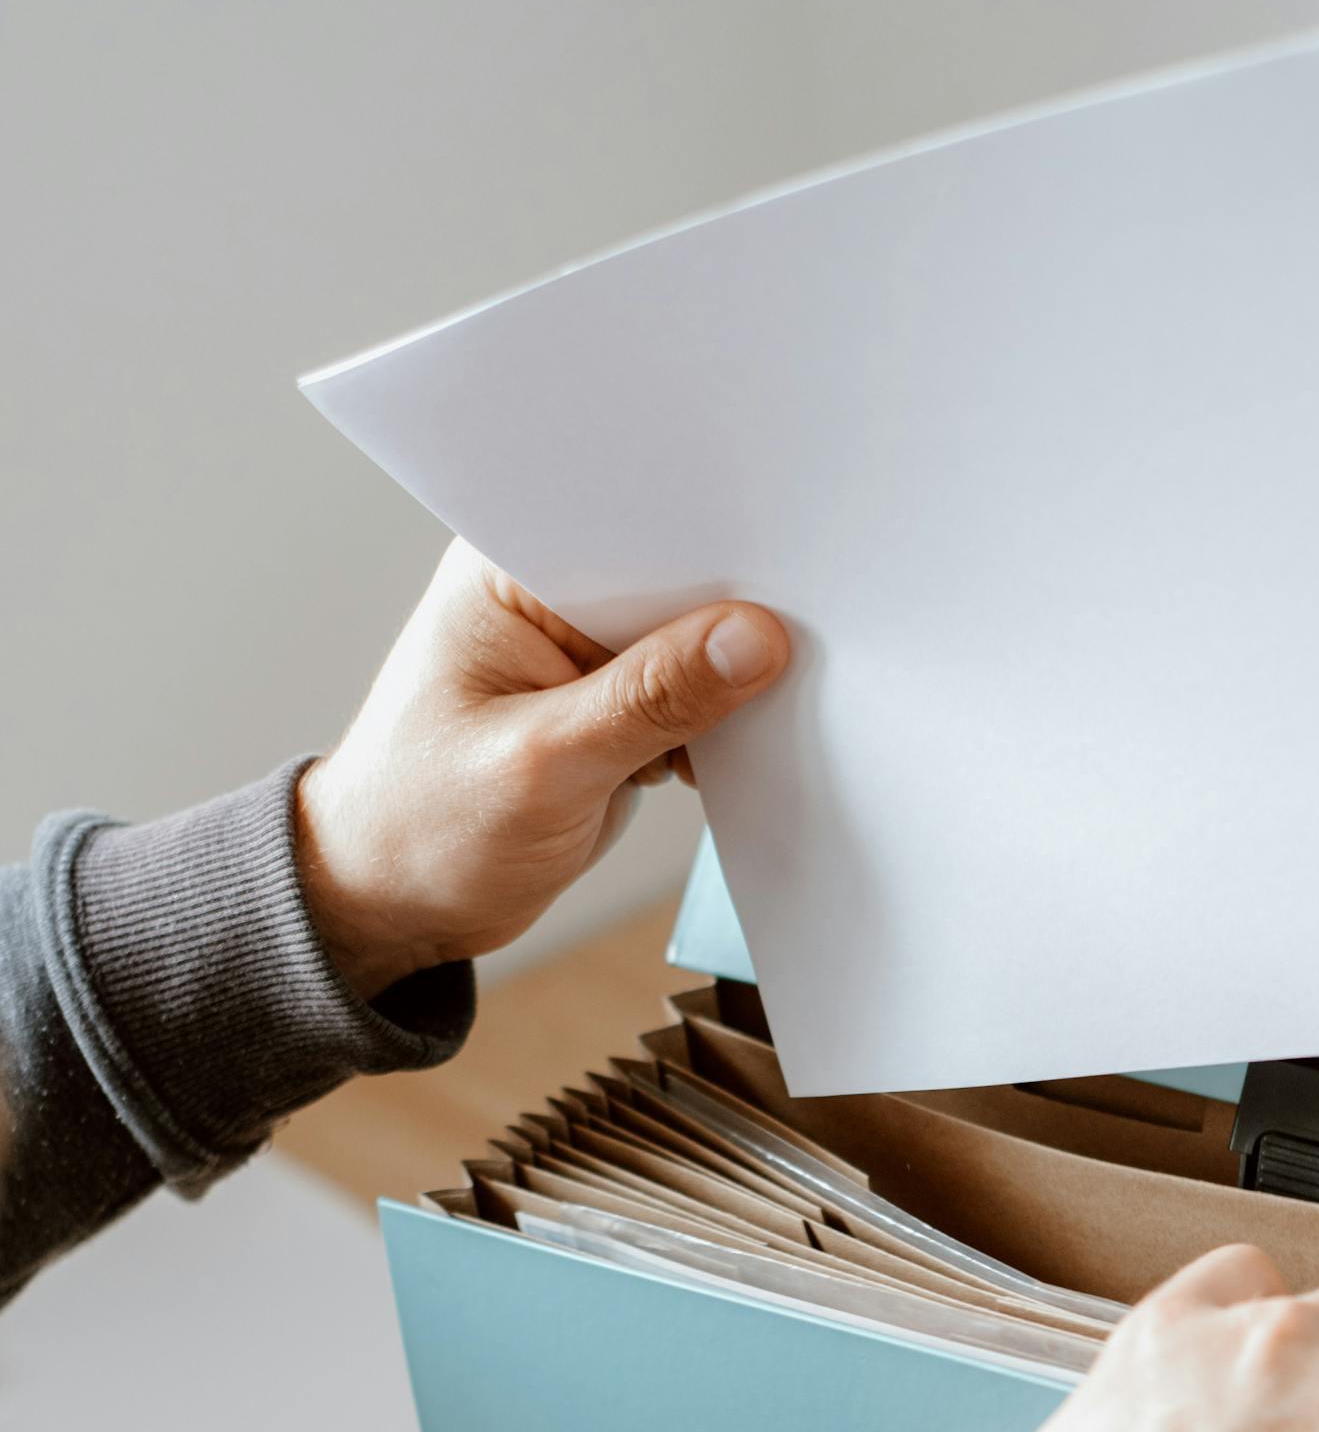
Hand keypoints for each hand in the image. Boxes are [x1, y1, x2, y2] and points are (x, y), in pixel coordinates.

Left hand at [294, 542, 789, 997]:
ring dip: (733, 675)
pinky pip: (688, 695)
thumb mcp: (544, 766)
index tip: (785, 574)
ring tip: (785, 699)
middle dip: (735, 611)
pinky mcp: (611, 707)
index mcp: (508, 571)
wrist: (394, 904)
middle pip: (672, 578)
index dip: (711, 544)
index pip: (631, 527)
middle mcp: (548, 596)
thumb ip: (650, 701)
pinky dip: (720, 722)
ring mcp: (583, 654)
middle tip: (810, 637)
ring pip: (690, 640)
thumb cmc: (424, 829)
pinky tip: (747, 744)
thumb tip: (754, 640)